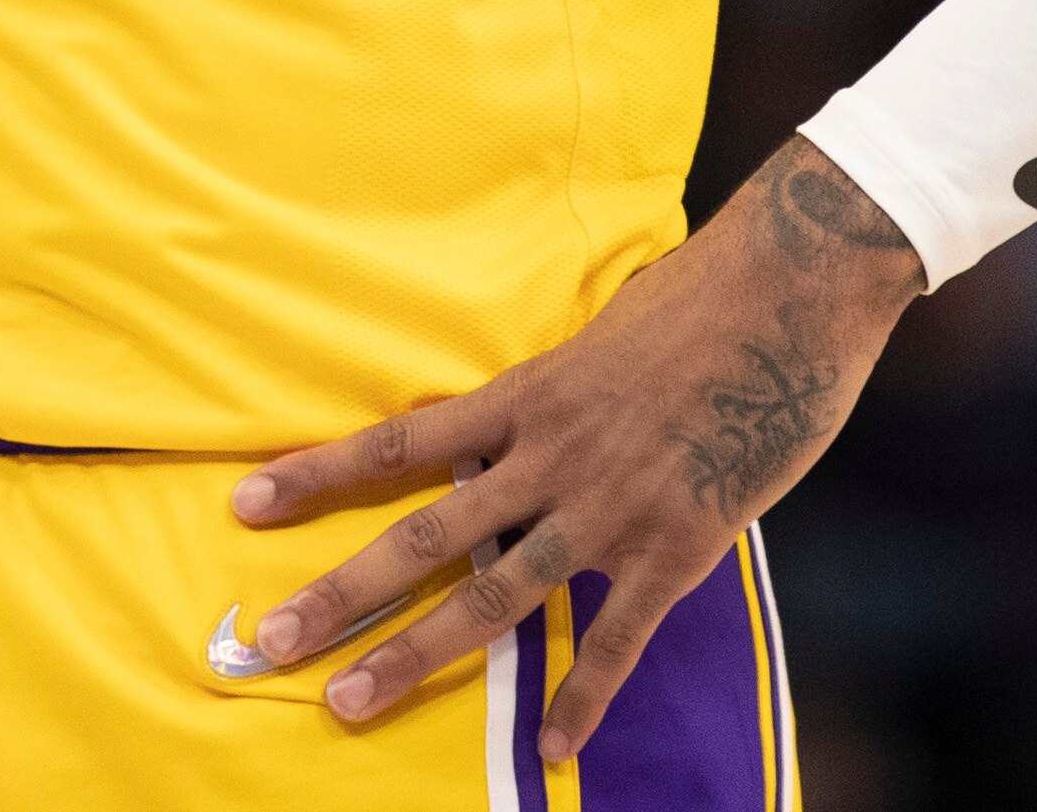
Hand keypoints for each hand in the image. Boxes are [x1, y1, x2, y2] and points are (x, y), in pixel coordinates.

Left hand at [231, 139, 922, 759]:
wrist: (791, 287)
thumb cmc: (704, 296)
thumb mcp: (603, 333)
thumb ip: (558, 392)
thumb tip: (526, 419)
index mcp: (526, 395)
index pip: (400, 442)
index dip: (319, 474)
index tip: (245, 506)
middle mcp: (550, 455)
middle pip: (424, 535)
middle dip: (340, 594)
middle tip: (267, 641)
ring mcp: (611, 504)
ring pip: (494, 593)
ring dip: (416, 654)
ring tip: (348, 703)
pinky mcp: (679, 542)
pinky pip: (616, 635)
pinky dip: (583, 696)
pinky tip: (552, 749)